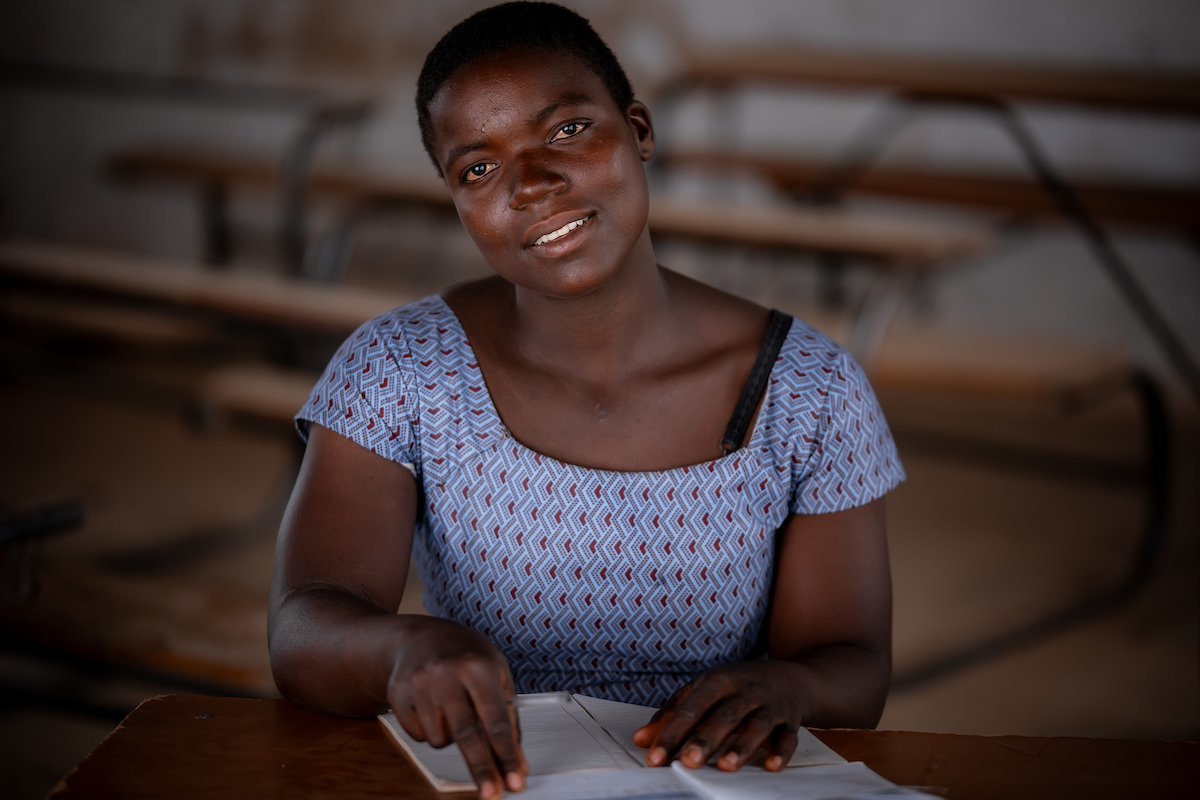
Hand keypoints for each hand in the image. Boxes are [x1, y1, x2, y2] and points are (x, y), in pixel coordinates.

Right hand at [386, 617, 526, 798]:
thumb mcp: (497, 676)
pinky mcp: (397, 693)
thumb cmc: (467, 656)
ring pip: (440, 739)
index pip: (495, 719)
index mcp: (479, 665)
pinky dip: (431, 731)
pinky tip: (433, 707)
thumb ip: (509, 721)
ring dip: (451, 737)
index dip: (505, 754)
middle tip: (491, 794)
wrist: (420, 637)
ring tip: (453, 709)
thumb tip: (517, 765)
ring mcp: (419, 683)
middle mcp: (447, 672)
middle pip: (466, 734)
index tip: (514, 781)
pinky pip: (419, 735)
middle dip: (481, 768)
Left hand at [632, 661, 807, 771]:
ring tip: (725, 767)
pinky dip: (780, 751)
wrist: (788, 677)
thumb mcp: (704, 691)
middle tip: (688, 762)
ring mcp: (769, 704)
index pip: (690, 708)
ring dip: (742, 746)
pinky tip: (771, 766)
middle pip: (723, 715)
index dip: (671, 733)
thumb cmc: (736, 686)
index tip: (655, 757)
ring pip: (756, 725)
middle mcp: (744, 691)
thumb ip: (673, 714)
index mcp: (717, 681)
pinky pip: (787, 736)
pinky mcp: (789, 720)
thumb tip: (641, 739)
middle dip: (705, 739)